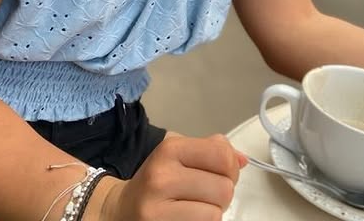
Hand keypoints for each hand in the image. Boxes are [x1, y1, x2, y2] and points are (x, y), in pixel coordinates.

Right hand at [104, 133, 245, 219]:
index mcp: (170, 150)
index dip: (231, 167)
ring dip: (213, 213)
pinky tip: (189, 218)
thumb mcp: (177, 155)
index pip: (222, 155)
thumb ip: (210, 151)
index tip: (222, 173)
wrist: (120, 211)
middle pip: (224, 188)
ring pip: (216, 214)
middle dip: (223, 193)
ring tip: (197, 208)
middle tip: (207, 194)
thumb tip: (243, 159)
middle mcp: (162, 176)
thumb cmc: (156, 182)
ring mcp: (158, 209)